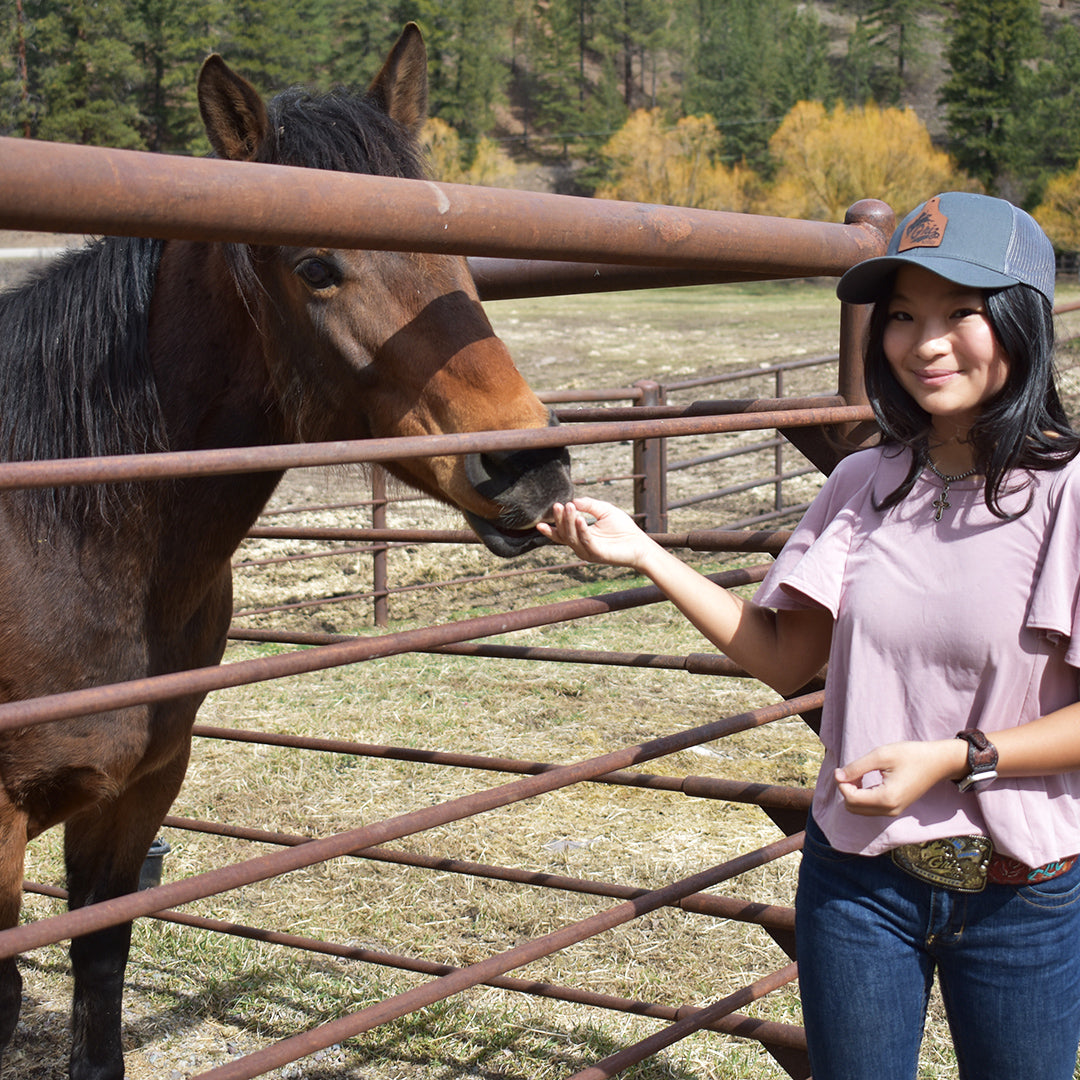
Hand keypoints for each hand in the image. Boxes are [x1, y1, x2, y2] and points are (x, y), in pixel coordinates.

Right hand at [536, 496, 654, 570]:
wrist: (640, 544)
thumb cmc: (623, 528)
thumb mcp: (604, 510)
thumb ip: (589, 504)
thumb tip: (573, 500)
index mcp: (581, 537)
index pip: (562, 534)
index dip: (550, 528)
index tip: (540, 520)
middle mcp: (581, 546)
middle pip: (564, 534)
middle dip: (560, 519)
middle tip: (558, 505)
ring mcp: (588, 552)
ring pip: (572, 537)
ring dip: (569, 522)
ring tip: (568, 507)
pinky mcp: (598, 554)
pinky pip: (586, 541)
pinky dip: (582, 530)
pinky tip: (580, 518)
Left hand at [835, 739, 966, 816]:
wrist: (938, 762)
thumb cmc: (911, 755)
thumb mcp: (881, 755)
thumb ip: (857, 767)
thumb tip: (838, 776)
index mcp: (886, 798)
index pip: (851, 799)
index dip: (841, 783)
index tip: (842, 768)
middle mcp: (889, 810)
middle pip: (853, 808)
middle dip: (846, 790)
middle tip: (850, 771)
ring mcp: (893, 811)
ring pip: (860, 810)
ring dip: (852, 794)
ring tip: (858, 774)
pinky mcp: (895, 808)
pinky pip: (870, 808)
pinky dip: (862, 796)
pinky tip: (865, 780)